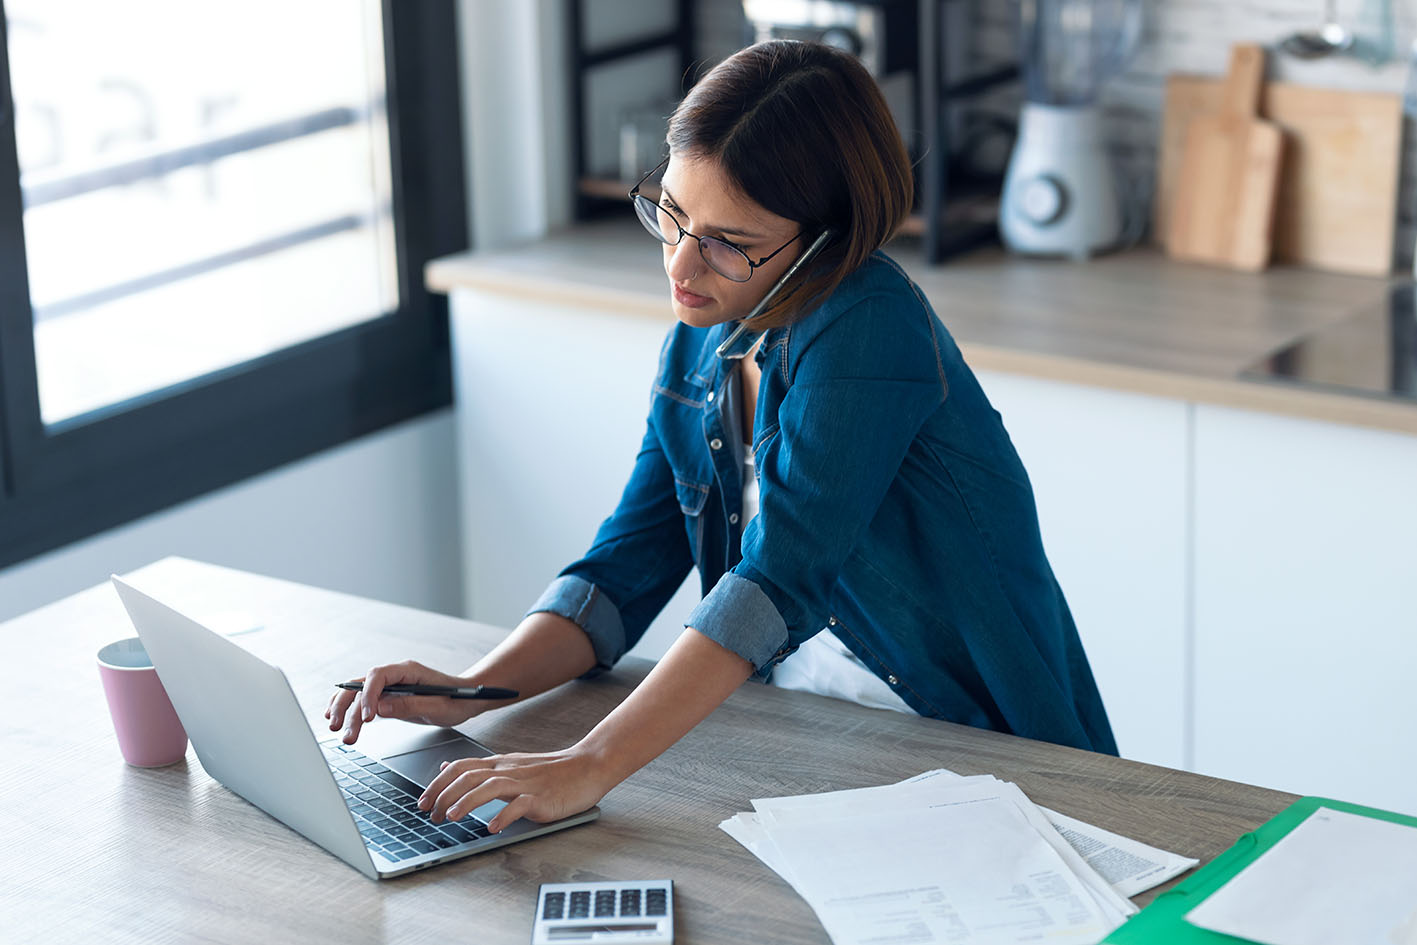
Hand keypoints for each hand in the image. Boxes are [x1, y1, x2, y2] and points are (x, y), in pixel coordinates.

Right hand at [324, 659, 484, 743]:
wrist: (466, 699)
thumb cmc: (457, 700)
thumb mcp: (438, 706)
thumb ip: (410, 705)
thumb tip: (381, 708)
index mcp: (408, 670)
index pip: (378, 676)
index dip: (368, 695)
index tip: (368, 718)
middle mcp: (395, 675)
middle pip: (361, 685)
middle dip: (347, 706)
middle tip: (339, 727)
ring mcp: (389, 686)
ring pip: (358, 694)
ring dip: (345, 712)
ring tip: (338, 732)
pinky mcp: (388, 698)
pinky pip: (363, 701)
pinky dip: (349, 711)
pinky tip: (338, 721)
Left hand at [418, 745, 612, 832]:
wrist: (589, 765)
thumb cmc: (553, 770)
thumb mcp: (512, 764)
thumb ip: (480, 768)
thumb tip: (447, 767)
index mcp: (501, 764)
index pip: (461, 766)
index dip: (437, 783)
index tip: (422, 801)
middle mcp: (509, 771)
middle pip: (469, 776)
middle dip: (443, 794)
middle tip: (429, 815)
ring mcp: (526, 783)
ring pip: (489, 787)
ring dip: (467, 802)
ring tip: (450, 817)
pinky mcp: (542, 797)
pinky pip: (520, 805)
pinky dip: (504, 816)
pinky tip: (493, 827)